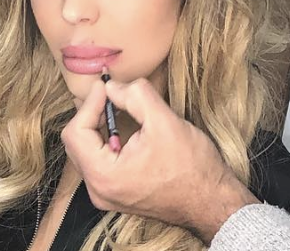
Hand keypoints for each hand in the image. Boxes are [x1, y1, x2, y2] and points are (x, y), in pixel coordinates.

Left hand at [61, 77, 258, 242]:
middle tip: (111, 94)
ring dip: (99, 126)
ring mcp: (107, 194)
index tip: (107, 87)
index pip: (76, 131)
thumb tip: (112, 86)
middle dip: (92, 113)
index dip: (90, 103)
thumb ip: (134, 96)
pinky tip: (124, 128)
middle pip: (77, 142)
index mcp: (104, 176)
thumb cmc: (193, 168)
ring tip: (118, 108)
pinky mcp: (118, 193)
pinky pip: (99, 161)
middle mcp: (99, 190)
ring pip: (87, 151)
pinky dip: (107, 140)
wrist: (214, 203)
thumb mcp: (165, 121)